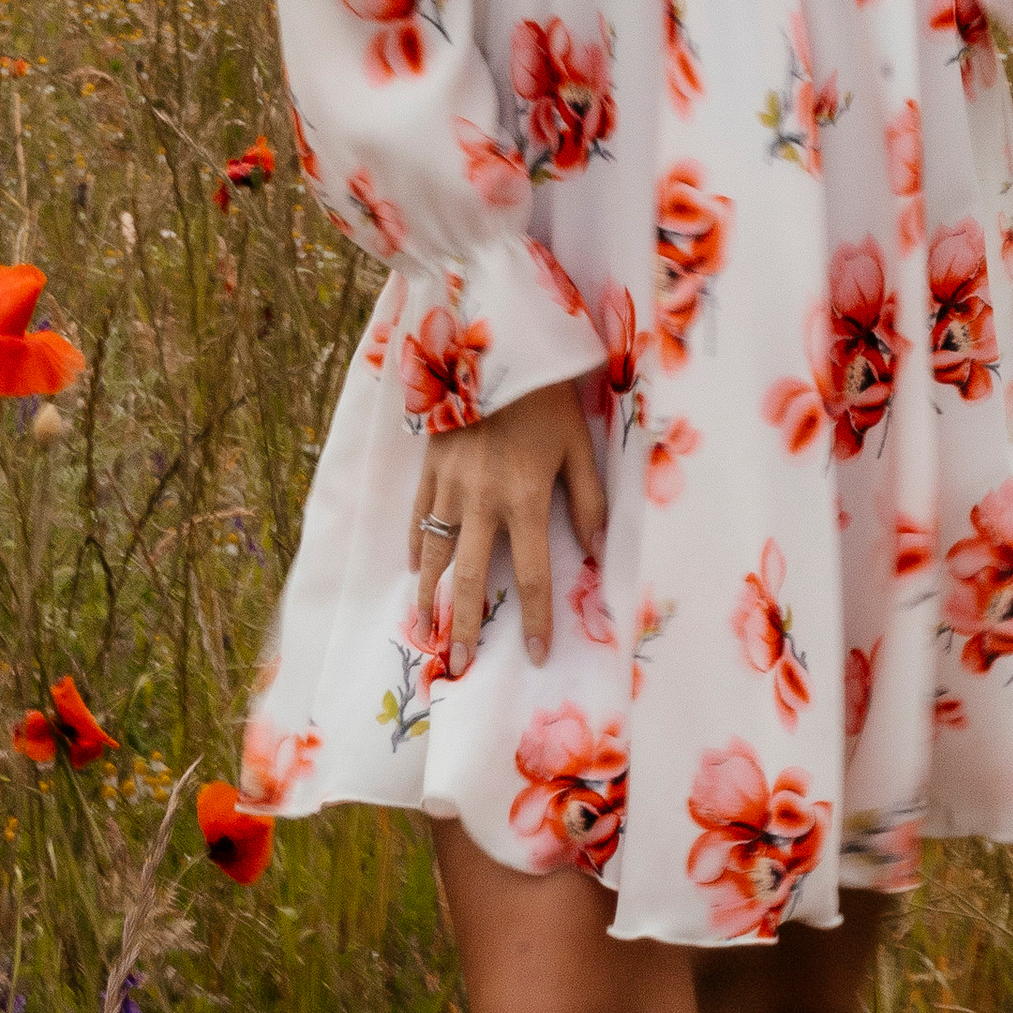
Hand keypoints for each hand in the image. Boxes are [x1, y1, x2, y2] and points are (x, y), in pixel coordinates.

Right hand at [410, 377, 605, 675]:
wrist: (497, 346)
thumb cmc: (546, 396)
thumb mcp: (579, 443)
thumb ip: (588, 499)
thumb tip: (596, 551)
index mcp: (525, 498)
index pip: (531, 575)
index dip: (536, 619)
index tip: (537, 654)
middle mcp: (483, 500)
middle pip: (469, 578)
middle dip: (465, 627)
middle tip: (462, 666)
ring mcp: (449, 485)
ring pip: (434, 553)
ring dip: (429, 597)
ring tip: (426, 633)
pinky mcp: (430, 466)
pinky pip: (418, 516)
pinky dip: (416, 546)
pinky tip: (416, 570)